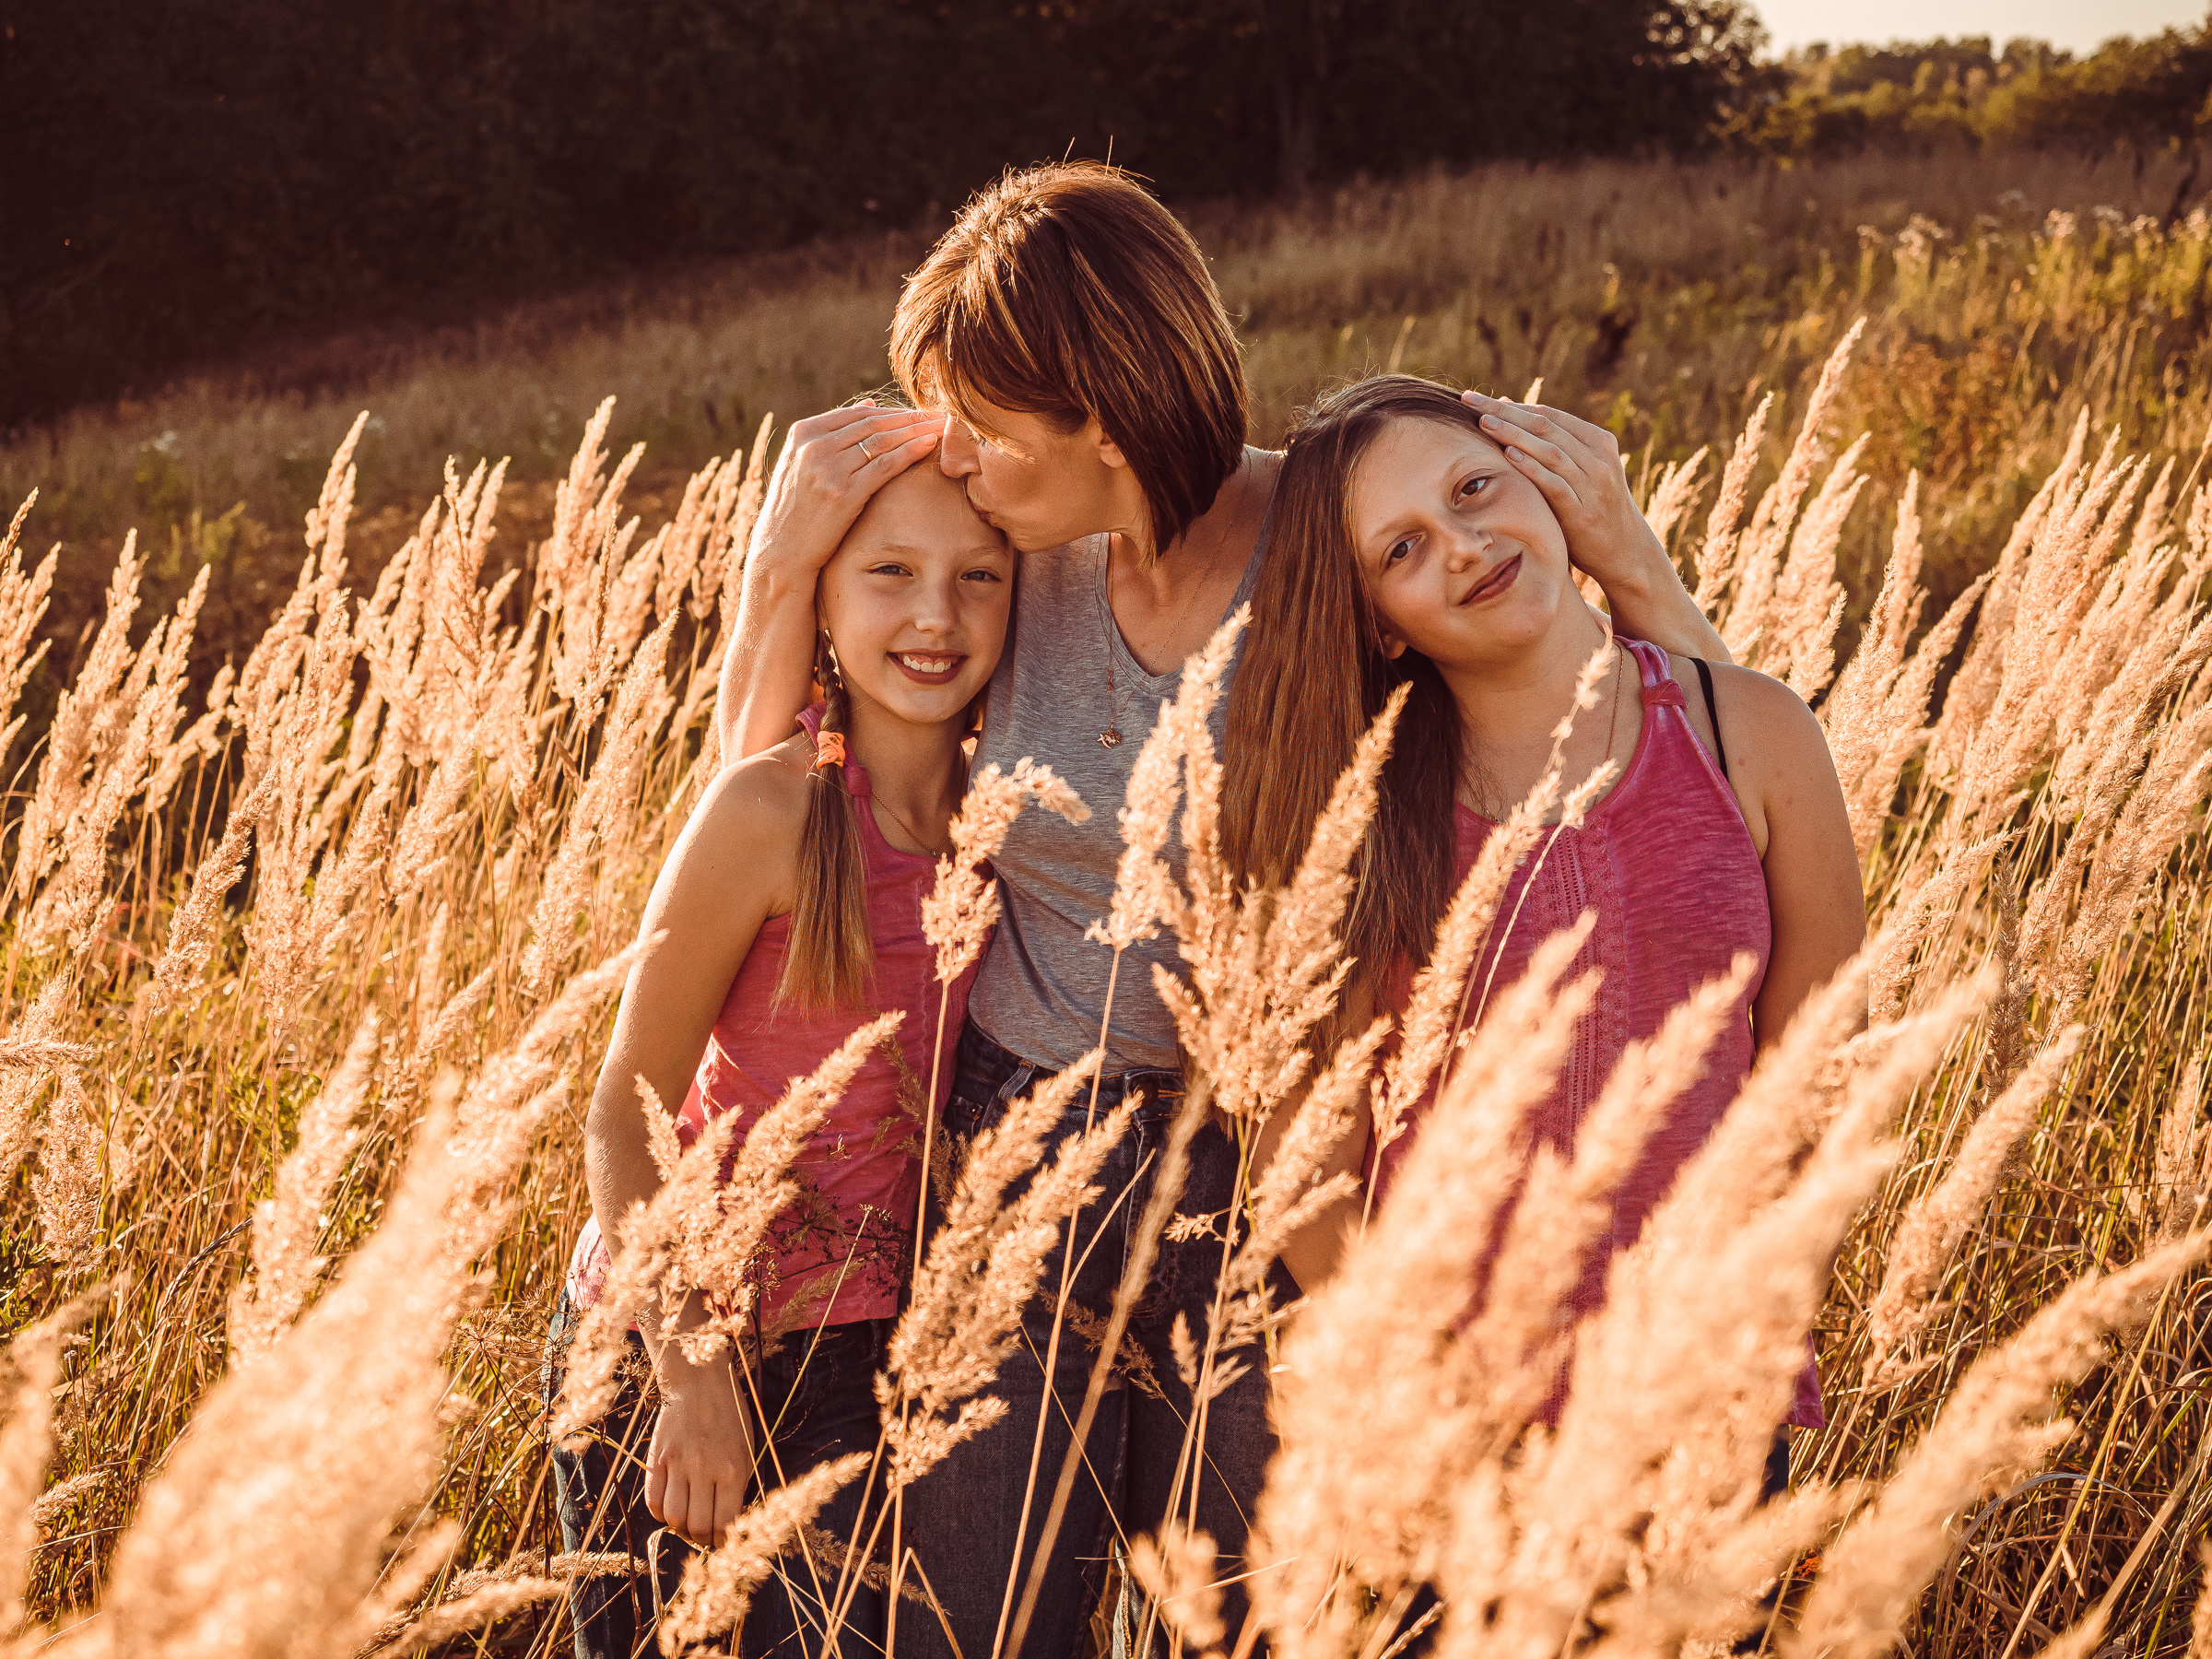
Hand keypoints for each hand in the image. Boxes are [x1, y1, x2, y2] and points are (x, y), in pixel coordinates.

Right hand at [643, 1351, 757, 1547]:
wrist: (699, 1382)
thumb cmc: (730, 1416)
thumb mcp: (746, 1448)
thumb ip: (739, 1484)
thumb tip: (728, 1523)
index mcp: (733, 1468)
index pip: (725, 1523)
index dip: (723, 1541)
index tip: (722, 1542)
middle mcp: (705, 1469)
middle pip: (697, 1526)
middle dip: (701, 1540)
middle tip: (704, 1536)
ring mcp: (678, 1464)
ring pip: (673, 1518)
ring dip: (680, 1529)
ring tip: (687, 1523)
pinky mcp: (656, 1459)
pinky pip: (653, 1501)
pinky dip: (660, 1513)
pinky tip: (671, 1507)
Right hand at [747, 402, 945, 587]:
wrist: (781, 550)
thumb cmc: (796, 509)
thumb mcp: (803, 464)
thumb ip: (833, 434)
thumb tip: (870, 404)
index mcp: (803, 433)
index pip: (857, 414)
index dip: (892, 411)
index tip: (917, 413)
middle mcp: (814, 446)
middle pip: (873, 424)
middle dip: (910, 418)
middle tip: (938, 415)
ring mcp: (828, 469)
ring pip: (882, 441)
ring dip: (917, 431)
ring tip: (942, 428)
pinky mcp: (844, 493)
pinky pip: (885, 465)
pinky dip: (910, 452)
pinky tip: (930, 445)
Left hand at [1461, 392, 1671, 594]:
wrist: (1625, 550)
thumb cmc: (1593, 506)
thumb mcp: (1582, 471)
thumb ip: (1555, 446)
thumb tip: (1508, 411)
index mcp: (1598, 441)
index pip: (1550, 415)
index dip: (1514, 406)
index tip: (1480, 399)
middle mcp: (1598, 458)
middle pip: (1546, 427)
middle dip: (1506, 413)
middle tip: (1472, 402)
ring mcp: (1592, 484)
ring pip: (1549, 451)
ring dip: (1514, 434)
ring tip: (1484, 423)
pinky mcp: (1582, 511)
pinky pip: (1555, 484)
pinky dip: (1532, 467)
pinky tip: (1509, 455)